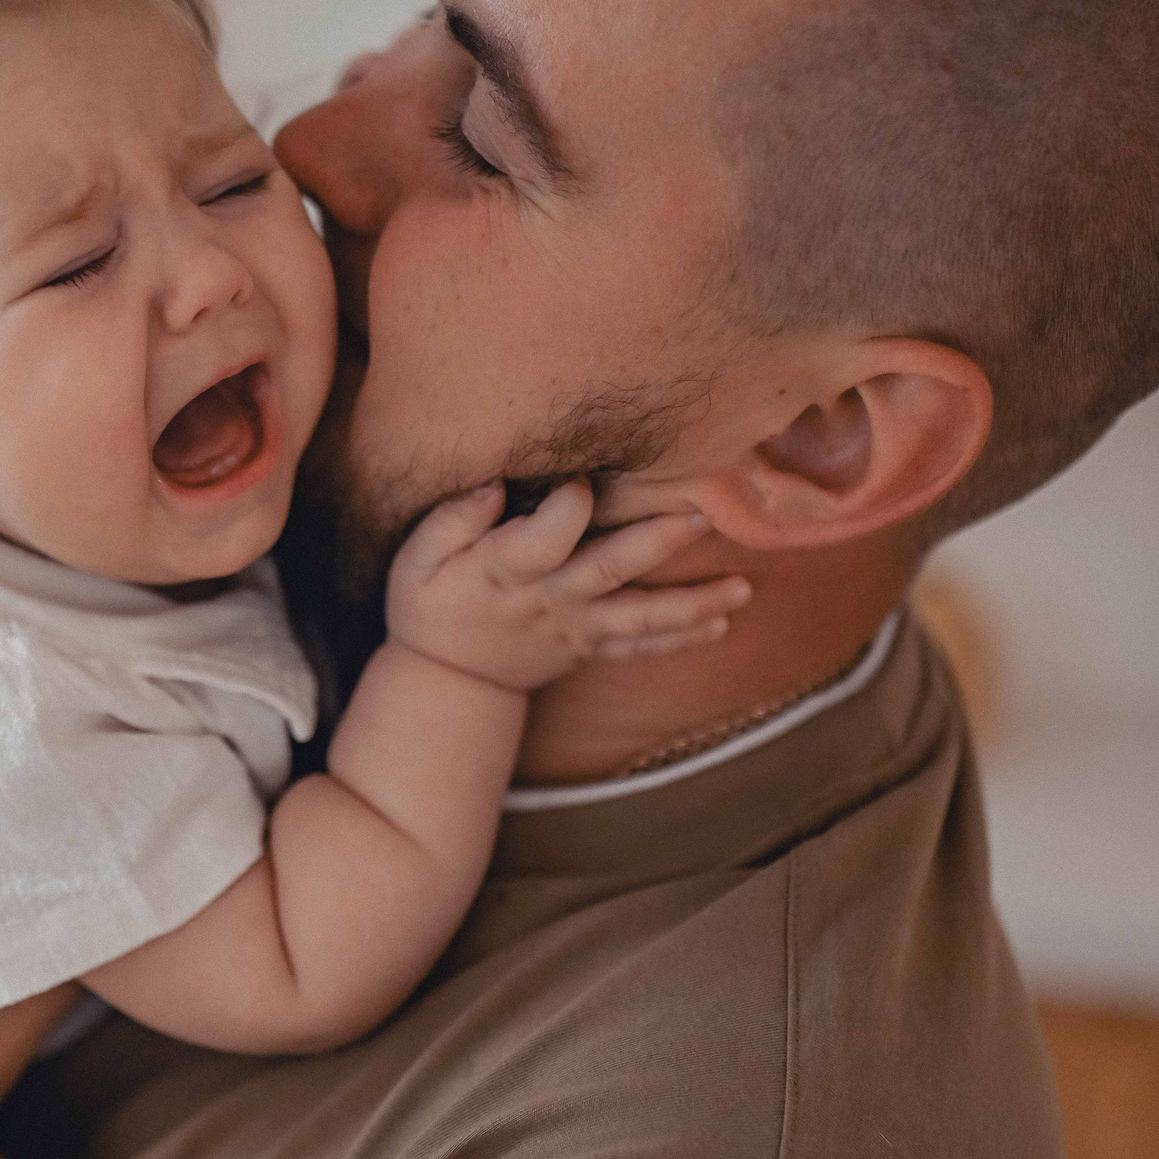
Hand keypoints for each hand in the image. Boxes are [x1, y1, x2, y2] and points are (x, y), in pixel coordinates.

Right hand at [383, 481, 748, 691]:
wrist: (448, 678)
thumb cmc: (431, 603)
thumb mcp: (417, 558)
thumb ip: (453, 519)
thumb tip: (495, 485)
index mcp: (503, 570)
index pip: (542, 537)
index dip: (566, 507)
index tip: (582, 480)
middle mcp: (550, 599)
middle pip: (607, 571)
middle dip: (655, 543)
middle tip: (702, 518)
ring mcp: (576, 628)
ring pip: (639, 617)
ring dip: (692, 603)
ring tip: (741, 588)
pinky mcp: (591, 646)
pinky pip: (640, 647)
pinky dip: (681, 638)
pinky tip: (722, 623)